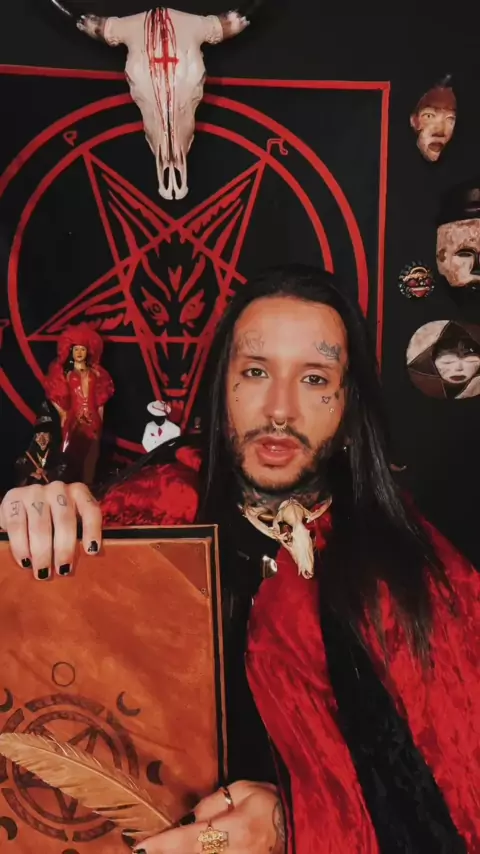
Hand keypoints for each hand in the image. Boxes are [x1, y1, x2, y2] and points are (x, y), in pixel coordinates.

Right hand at [0, 481, 101, 580]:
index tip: (92, 551)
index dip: (92, 530)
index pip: (90, 510)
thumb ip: (78, 534)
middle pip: (64, 521)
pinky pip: (17, 526)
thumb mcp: (69, 521)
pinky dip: (21, 547)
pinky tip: (25, 561)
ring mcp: (34, 492)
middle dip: (64, 550)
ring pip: (40, 526)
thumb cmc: (52, 520)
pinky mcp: (13, 499)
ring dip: (42, 552)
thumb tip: (87, 559)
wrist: (20, 507)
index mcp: (78, 492)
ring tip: (43, 572)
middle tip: (62, 571)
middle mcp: (58, 489)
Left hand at [134, 781, 285, 853]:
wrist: (300, 827)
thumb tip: (187, 819)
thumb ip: (214, 803)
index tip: (140, 848)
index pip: (190, 840)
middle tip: (141, 852)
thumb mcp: (245, 790)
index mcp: (235, 830)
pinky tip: (182, 851)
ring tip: (156, 851)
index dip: (164, 845)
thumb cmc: (272, 804)